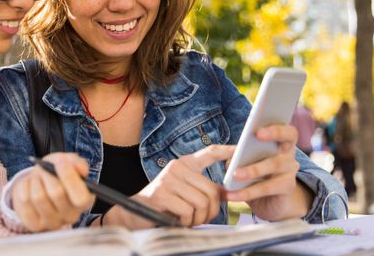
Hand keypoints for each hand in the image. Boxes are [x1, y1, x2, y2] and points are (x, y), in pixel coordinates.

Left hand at [12, 152, 94, 231]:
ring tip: (37, 177)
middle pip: (57, 194)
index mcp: (84, 201)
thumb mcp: (67, 163)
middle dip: (48, 174)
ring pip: (39, 197)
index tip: (61, 161)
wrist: (38, 184)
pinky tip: (30, 186)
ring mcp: (52, 223)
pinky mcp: (34, 224)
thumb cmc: (56, 174)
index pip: (81, 198)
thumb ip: (76, 163)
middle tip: (44, 167)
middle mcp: (71, 216)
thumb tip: (80, 168)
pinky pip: (25, 201)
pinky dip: (25, 187)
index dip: (70, 177)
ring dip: (35, 181)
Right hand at [106, 145, 234, 228]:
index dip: (227, 150)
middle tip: (202, 219)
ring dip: (198, 218)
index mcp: (184, 164)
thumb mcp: (184, 192)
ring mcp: (168, 179)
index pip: (210, 152)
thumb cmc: (163, 204)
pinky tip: (177, 220)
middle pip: (211, 190)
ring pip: (201, 202)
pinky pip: (187, 211)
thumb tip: (225, 193)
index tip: (240, 151)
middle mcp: (177, 167)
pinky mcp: (162, 194)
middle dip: (211, 211)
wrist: (133, 212)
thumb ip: (202, 189)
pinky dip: (185, 222)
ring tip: (188, 221)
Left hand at [225, 124, 310, 220]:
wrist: (268, 203)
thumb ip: (236, 155)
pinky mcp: (287, 188)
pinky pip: (267, 188)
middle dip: (268, 139)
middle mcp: (289, 153)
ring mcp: (290, 171)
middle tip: (249, 143)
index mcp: (280, 142)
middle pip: (285, 142)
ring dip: (252, 169)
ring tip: (234, 175)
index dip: (276, 128)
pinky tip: (232, 195)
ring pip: (274, 165)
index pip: (286, 130)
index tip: (258, 130)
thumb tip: (224, 155)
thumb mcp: (244, 163)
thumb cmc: (255, 176)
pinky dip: (247, 192)